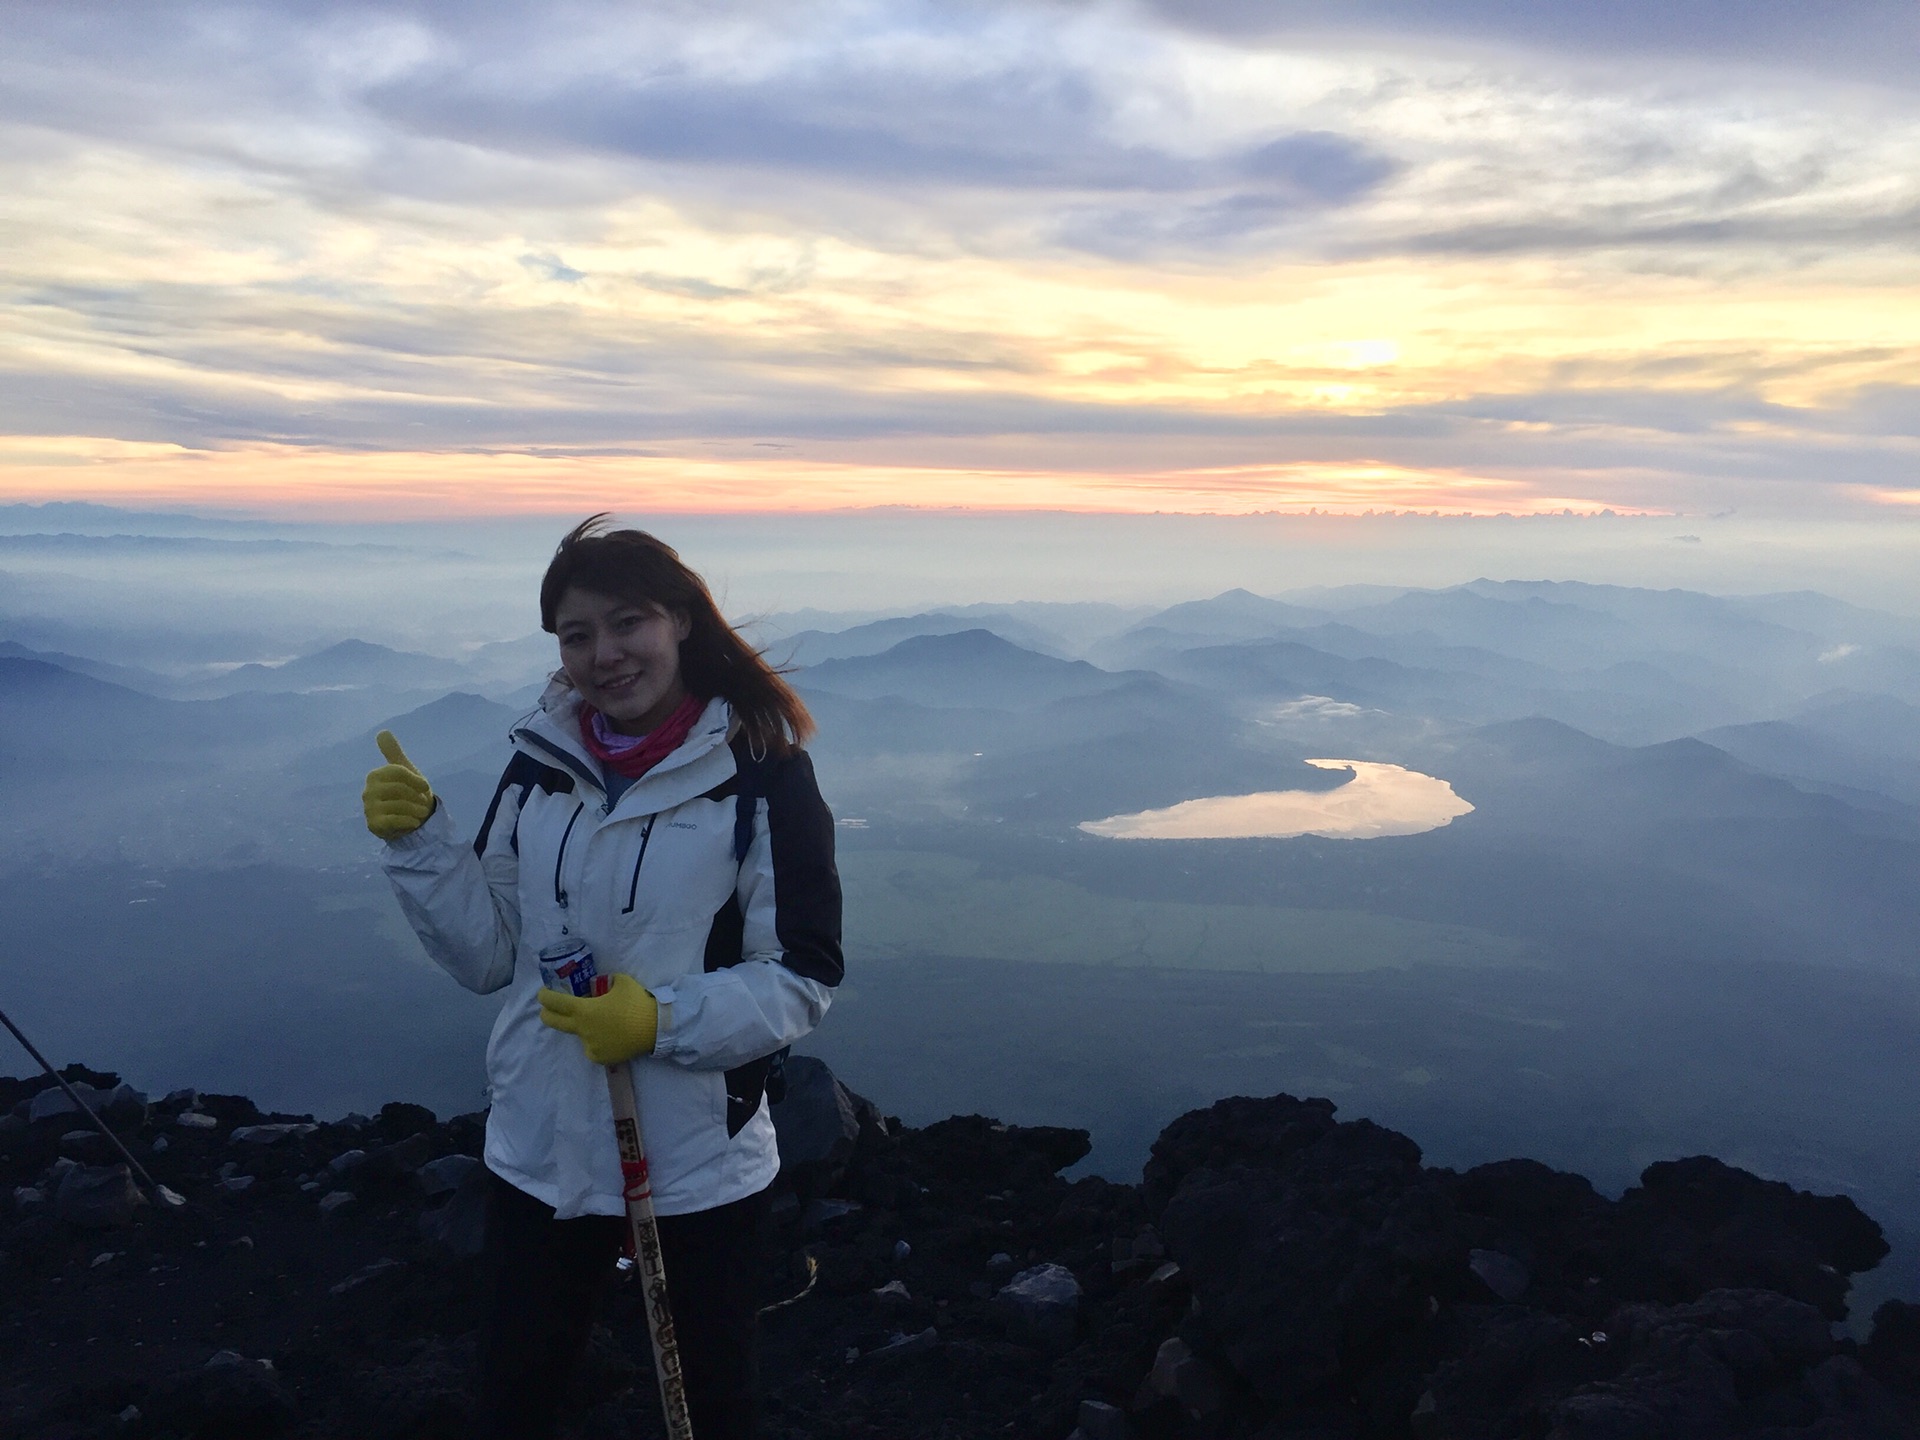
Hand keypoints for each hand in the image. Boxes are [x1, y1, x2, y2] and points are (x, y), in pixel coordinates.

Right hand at [362, 730, 434, 839]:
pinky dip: (409, 821)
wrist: (406, 821)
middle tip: (423, 803)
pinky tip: (414, 822)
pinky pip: (394, 820)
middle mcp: (368, 791)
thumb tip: (383, 731)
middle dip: (416, 797)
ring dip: (416, 810)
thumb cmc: (407, 794)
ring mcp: (369, 809)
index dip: (416, 779)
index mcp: (375, 776)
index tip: (425, 787)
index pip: (398, 772)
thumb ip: (394, 753)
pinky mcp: (373, 825)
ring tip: (421, 813)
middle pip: (399, 789)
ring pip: (398, 806)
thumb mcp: (404, 771)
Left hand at [538, 972, 659, 1063]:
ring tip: (603, 1023)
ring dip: (583, 1027)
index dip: (545, 996)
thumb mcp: (620, 981)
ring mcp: (589, 1045)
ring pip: (578, 1034)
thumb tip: (597, 986)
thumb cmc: (636, 1002)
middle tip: (550, 1009)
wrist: (655, 1028)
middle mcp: (582, 1029)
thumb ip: (604, 982)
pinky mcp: (599, 1057)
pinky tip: (610, 1036)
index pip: (554, 1002)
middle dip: (547, 1013)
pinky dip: (596, 1041)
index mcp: (584, 1009)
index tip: (543, 994)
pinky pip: (591, 1047)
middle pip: (553, 1022)